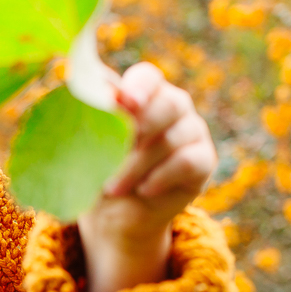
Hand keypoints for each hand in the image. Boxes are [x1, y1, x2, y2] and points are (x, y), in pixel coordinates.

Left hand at [78, 62, 215, 291]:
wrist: (114, 214)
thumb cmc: (97, 170)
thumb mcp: (86, 144)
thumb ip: (92, 114)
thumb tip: (94, 88)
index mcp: (142, 94)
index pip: (148, 77)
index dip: (139, 88)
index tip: (125, 103)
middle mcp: (172, 106)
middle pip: (169, 103)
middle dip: (138, 130)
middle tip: (111, 154)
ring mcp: (191, 130)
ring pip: (173, 137)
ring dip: (137, 164)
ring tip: (112, 186)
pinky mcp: (204, 159)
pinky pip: (188, 161)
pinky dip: (161, 176)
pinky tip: (143, 189)